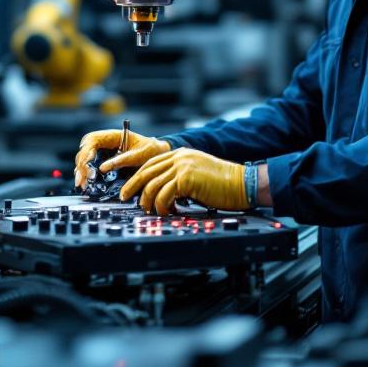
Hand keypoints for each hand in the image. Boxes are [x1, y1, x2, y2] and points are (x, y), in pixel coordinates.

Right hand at [73, 128, 170, 188]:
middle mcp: (105, 142)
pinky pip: (91, 167)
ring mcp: (103, 152)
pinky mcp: (104, 161)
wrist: (159, 154)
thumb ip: (122, 160)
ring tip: (82, 184)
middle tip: (82, 179)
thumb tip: (102, 168)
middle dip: (81, 165)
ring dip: (81, 171)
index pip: (92, 139)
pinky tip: (86, 184)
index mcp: (112, 135)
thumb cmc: (151, 150)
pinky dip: (87, 175)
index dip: (86, 152)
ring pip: (85, 159)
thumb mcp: (140, 154)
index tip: (86, 165)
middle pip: (85, 150)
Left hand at [119, 148, 246, 214]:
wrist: (242, 184)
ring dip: (148, 202)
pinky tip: (166, 212)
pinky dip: (161, 207)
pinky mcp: (186, 178)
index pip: (151, 163)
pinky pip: (163, 195)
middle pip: (146, 171)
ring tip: (150, 212)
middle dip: (132, 187)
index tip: (128, 189)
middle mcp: (179, 157)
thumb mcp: (198, 174)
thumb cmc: (224, 184)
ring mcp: (182, 166)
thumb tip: (163, 193)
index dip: (137, 176)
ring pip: (152, 185)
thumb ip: (180, 177)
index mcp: (181, 154)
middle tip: (125, 199)